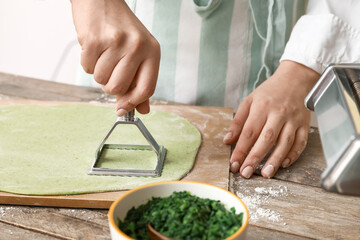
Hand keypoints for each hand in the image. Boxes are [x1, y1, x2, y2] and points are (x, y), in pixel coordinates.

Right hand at [71, 0, 159, 114]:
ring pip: (101, 80)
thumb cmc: (120, 28)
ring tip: (103, 53)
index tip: (122, 110)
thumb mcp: (139, 51)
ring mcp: (115, 42)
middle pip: (119, 88)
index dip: (133, 103)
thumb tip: (142, 110)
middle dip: (110, 86)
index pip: (146, 88)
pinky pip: (86, 68)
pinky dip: (87, 62)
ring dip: (98, 72)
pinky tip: (94, 47)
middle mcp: (137, 46)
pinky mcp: (94, 39)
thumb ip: (141, 81)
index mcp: (152, 51)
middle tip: (110, 70)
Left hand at [223, 60, 319, 178]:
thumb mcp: (249, 100)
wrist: (296, 78)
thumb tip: (227, 140)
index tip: (233, 164)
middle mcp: (278, 113)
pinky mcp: (304, 124)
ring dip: (275, 160)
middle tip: (246, 172)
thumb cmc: (270, 91)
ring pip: (284, 143)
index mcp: (262, 106)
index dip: (240, 150)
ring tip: (265, 174)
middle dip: (255, 158)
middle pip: (266, 139)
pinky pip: (300, 143)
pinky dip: (293, 155)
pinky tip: (284, 164)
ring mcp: (293, 120)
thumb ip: (238, 121)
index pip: (249, 132)